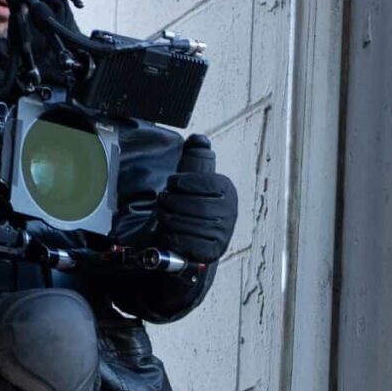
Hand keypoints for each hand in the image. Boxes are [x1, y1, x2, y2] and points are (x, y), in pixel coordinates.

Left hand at [150, 138, 236, 263]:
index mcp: (227, 190)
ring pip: (188, 224)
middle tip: (160, 200)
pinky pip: (187, 243)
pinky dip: (173, 236)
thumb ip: (197, 154)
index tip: (171, 183)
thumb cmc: (197, 202)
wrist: (204, 235)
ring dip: (168, 218)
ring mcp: (223, 234)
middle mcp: (230, 212)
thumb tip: (198, 138)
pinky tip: (168, 231)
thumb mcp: (199, 178)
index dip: (181, 182)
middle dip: (170, 202)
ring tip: (161, 213)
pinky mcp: (212, 251)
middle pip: (194, 205)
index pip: (203, 183)